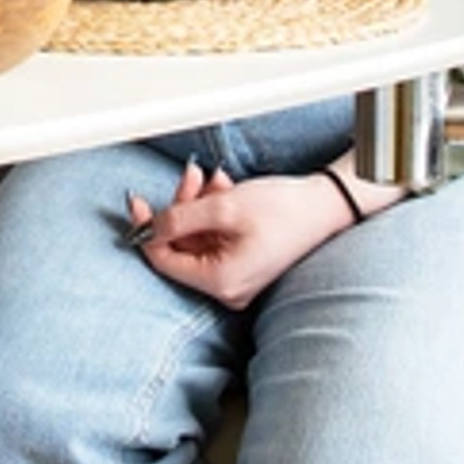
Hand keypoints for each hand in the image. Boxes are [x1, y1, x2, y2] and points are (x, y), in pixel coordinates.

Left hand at [125, 163, 355, 310]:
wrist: (326, 206)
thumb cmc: (284, 210)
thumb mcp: (223, 207)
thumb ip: (179, 219)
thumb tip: (147, 228)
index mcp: (220, 282)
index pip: (164, 260)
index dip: (146, 229)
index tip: (137, 202)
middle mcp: (227, 288)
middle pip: (182, 247)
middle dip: (181, 207)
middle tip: (189, 175)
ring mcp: (236, 278)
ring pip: (198, 238)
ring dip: (198, 204)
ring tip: (212, 177)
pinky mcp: (244, 264)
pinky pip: (215, 238)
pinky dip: (213, 212)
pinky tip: (224, 187)